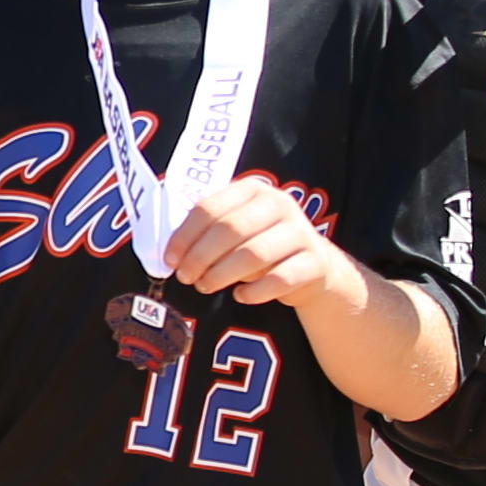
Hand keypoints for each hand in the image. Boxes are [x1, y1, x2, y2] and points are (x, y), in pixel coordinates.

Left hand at [161, 175, 357, 314]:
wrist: (311, 267)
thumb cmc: (259, 246)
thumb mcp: (235, 230)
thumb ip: (207, 233)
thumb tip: (172, 255)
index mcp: (253, 190)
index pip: (210, 208)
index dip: (184, 236)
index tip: (170, 260)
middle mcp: (280, 204)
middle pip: (230, 229)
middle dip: (201, 256)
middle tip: (186, 277)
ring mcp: (301, 232)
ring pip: (253, 254)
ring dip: (222, 274)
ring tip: (206, 286)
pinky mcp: (315, 262)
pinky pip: (279, 279)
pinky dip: (254, 291)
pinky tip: (240, 295)